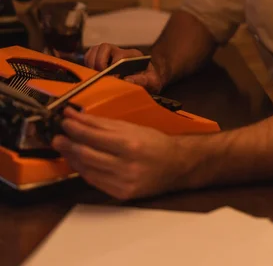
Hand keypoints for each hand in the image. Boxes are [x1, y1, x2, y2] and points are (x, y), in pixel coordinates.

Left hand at [52, 107, 186, 199]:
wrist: (176, 166)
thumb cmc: (154, 142)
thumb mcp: (130, 127)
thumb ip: (101, 123)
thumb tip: (74, 116)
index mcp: (130, 144)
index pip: (94, 136)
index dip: (75, 128)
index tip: (64, 120)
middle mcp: (126, 166)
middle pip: (88, 154)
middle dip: (69, 144)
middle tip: (57, 136)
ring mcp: (123, 183)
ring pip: (88, 170)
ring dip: (73, 157)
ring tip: (64, 147)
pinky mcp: (120, 194)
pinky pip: (95, 181)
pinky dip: (84, 170)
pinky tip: (78, 161)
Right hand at [84, 44, 163, 93]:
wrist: (148, 77)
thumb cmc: (150, 79)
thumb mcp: (153, 82)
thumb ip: (144, 81)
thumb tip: (127, 80)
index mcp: (132, 55)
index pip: (119, 55)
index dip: (113, 66)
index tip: (113, 78)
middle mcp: (119, 51)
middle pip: (104, 47)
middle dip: (99, 62)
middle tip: (101, 77)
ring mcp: (110, 54)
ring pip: (95, 50)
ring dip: (91, 62)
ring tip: (95, 76)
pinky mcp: (102, 58)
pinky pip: (89, 56)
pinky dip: (87, 64)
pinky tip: (92, 75)